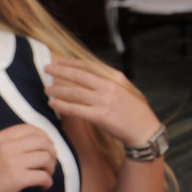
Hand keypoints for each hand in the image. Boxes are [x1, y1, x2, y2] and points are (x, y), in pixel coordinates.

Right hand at [0, 124, 57, 191]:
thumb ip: (8, 144)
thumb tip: (36, 142)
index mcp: (0, 138)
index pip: (32, 128)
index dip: (45, 138)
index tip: (46, 149)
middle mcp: (6, 146)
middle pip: (44, 141)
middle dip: (52, 153)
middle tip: (49, 164)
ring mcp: (12, 162)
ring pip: (46, 158)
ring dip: (51, 168)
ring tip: (46, 175)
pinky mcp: (17, 179)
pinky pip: (43, 176)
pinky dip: (48, 182)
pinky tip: (42, 187)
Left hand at [44, 58, 159, 148]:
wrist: (145, 129)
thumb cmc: (134, 111)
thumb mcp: (124, 89)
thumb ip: (108, 82)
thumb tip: (87, 76)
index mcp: (115, 77)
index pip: (89, 65)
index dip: (71, 62)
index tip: (59, 61)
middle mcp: (109, 86)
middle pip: (78, 75)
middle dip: (60, 70)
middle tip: (46, 68)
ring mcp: (105, 101)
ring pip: (74, 92)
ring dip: (58, 90)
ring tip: (47, 90)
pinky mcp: (100, 116)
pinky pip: (76, 109)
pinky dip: (62, 106)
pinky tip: (53, 104)